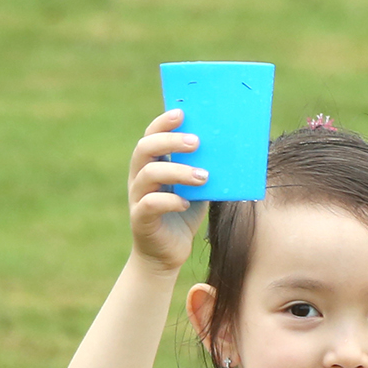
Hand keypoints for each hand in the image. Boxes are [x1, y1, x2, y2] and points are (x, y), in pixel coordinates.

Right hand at [128, 109, 206, 273]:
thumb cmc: (182, 215)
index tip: (182, 113)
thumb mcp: (197, 190)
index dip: (163, 123)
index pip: (151, 135)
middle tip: (197, 142)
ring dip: (177, 172)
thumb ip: (203, 171)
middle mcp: (139, 177)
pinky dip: (169, 201)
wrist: (167, 254)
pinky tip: (185, 203)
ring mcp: (137, 197)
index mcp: (151, 165)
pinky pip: (150, 204)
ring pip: (149, 174)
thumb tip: (229, 154)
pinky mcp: (140, 219)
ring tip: (203, 176)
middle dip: (170, 141)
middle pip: (145, 148)